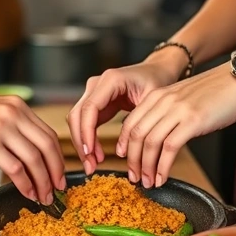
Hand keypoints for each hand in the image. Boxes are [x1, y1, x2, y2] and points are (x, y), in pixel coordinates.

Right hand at [0, 88, 65, 204]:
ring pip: (34, 160)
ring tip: (45, 196)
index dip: (58, 157)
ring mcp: (1, 130)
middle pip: (48, 147)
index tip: (60, 172)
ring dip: (43, 182)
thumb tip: (28, 153)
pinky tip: (28, 194)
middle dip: (57, 171)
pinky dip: (26, 185)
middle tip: (59, 187)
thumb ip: (12, 126)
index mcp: (18, 107)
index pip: (48, 134)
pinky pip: (16, 169)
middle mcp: (14, 115)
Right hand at [67, 49, 183, 174]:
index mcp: (111, 80)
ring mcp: (93, 92)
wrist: (157, 70)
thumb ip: (138, 120)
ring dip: (82, 143)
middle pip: (78, 115)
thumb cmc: (157, 81)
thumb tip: (123, 148)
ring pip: (78, 120)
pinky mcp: (95, 103)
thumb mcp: (152, 100)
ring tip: (92, 164)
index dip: (86, 131)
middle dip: (81, 142)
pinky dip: (88, 139)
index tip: (90, 152)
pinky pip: (85, 122)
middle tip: (90, 165)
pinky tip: (96, 155)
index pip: (90, 107)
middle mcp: (97, 84)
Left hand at [118, 62, 235, 187]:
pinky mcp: (193, 120)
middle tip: (134, 177)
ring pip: (150, 142)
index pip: (130, 123)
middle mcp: (163, 101)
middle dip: (132, 160)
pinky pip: (169, 148)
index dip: (124, 145)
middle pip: (136, 134)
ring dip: (146, 167)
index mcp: (156, 96)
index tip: (125, 160)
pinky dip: (162, 167)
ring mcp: (177, 110)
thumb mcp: (182, 99)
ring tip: (147, 182)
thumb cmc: (215, 92)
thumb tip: (153, 139)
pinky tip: (162, 178)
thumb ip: (165, 113)